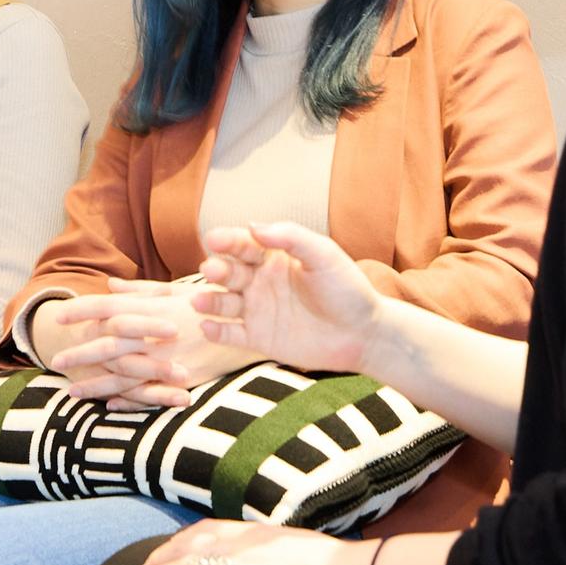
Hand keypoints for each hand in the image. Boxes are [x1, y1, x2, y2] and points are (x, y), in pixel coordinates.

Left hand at [49, 280, 258, 409]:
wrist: (253, 329)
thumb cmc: (212, 305)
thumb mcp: (177, 292)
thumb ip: (141, 291)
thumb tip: (109, 286)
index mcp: (154, 308)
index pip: (110, 307)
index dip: (82, 310)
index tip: (59, 316)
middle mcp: (158, 334)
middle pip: (110, 343)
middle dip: (81, 352)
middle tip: (56, 360)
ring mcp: (170, 360)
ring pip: (124, 375)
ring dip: (97, 384)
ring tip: (72, 392)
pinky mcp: (184, 381)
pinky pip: (151, 394)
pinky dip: (129, 402)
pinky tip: (109, 406)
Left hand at [133, 519, 372, 564]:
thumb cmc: (330, 561)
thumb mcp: (290, 540)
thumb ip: (265, 544)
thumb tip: (253, 551)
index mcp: (254, 531)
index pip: (206, 529)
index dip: (179, 540)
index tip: (165, 548)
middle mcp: (244, 545)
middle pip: (191, 547)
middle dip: (163, 557)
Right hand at [194, 222, 381, 372]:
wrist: (365, 334)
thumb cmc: (347, 289)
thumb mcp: (324, 255)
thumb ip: (291, 238)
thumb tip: (253, 225)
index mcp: (273, 258)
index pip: (243, 245)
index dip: (227, 241)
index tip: (214, 239)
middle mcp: (260, 282)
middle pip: (229, 272)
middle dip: (216, 270)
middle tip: (211, 270)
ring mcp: (258, 311)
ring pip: (223, 303)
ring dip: (209, 301)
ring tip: (200, 302)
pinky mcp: (259, 339)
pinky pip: (231, 335)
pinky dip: (216, 332)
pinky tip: (207, 328)